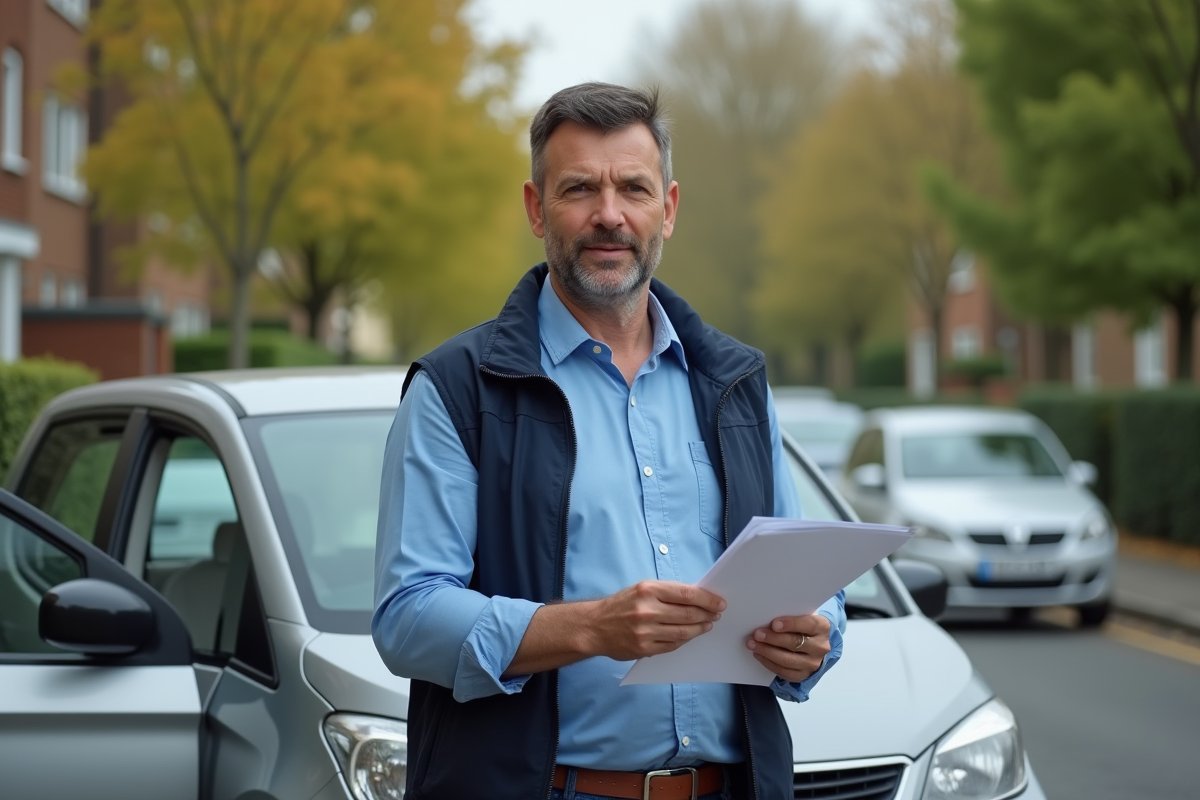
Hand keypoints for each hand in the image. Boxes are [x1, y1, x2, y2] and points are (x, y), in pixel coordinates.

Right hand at [588, 580, 725, 660]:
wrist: (595, 626)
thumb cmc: (621, 605)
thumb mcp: (641, 589)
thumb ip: (666, 593)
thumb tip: (696, 598)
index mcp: (648, 590)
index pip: (686, 594)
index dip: (707, 599)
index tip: (719, 602)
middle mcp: (647, 610)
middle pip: (688, 614)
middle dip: (707, 614)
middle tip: (716, 614)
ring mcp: (645, 631)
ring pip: (683, 632)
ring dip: (699, 629)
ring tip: (707, 625)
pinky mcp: (644, 648)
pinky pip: (672, 646)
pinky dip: (684, 640)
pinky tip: (690, 635)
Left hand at [746, 612, 830, 682]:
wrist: (813, 645)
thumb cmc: (803, 627)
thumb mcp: (802, 617)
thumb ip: (790, 616)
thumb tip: (767, 619)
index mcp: (822, 628)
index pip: (808, 625)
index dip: (790, 624)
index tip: (774, 624)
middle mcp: (820, 647)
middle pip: (795, 643)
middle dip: (773, 639)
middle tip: (757, 634)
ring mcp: (812, 663)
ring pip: (787, 659)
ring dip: (767, 651)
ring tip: (753, 644)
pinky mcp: (802, 675)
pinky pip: (783, 671)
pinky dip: (768, 663)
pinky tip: (758, 654)